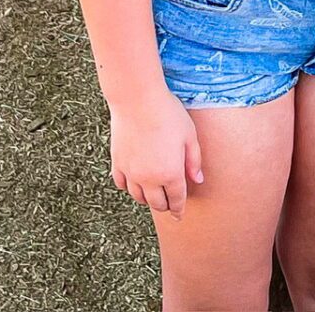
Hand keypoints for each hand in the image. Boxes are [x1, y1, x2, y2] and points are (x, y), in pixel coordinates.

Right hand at [107, 88, 202, 214]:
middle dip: (165, 206)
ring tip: (153, 194)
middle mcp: (149, 178)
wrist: (137, 99)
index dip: (179, 210)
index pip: (176, 200)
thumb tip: (197, 180)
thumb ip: (194, 161)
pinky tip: (134, 182)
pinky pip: (121, 184)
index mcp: (171, 173)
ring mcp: (131, 172)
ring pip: (138, 197)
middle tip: (169, 204)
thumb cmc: (167, 114)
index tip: (179, 215)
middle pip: (157, 203)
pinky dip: (129, 187)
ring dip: (147, 198)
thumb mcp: (189, 136)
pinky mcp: (117, 162)